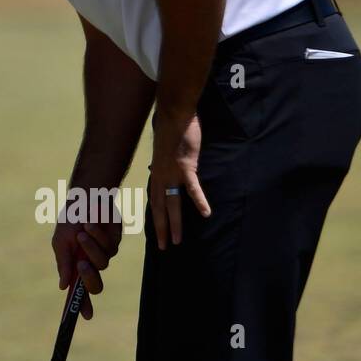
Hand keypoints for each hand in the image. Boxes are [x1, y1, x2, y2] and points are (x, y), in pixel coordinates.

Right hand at [52, 211, 122, 320]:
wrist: (85, 198)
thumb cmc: (70, 220)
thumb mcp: (61, 241)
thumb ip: (63, 263)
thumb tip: (63, 286)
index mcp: (75, 267)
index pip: (79, 292)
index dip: (81, 306)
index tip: (83, 317)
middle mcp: (91, 264)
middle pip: (96, 286)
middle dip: (88, 277)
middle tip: (81, 265)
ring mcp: (105, 254)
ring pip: (102, 263)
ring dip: (91, 247)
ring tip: (83, 231)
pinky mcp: (115, 242)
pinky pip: (109, 246)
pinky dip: (98, 234)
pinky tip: (91, 222)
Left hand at [150, 112, 210, 248]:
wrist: (172, 113)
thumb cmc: (169, 127)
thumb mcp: (163, 148)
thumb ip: (163, 160)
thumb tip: (161, 164)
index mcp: (157, 173)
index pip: (155, 200)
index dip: (156, 217)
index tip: (156, 232)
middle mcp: (161, 176)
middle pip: (160, 208)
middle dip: (161, 229)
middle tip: (163, 247)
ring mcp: (173, 173)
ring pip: (173, 204)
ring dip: (175, 224)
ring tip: (177, 240)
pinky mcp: (186, 166)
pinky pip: (193, 188)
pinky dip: (199, 201)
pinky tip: (206, 214)